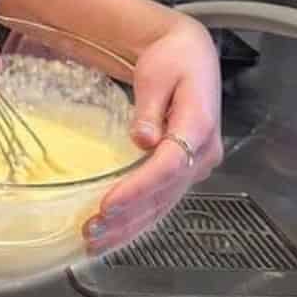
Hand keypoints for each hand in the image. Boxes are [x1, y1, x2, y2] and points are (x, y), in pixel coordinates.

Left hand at [84, 16, 222, 254]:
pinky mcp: (185, 171)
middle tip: (92, 231)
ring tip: (96, 241)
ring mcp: (197, 165)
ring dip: (130, 227)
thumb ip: (150, 108)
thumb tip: (143, 139)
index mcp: (200, 125)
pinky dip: (138, 220)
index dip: (138, 188)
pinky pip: (162, 200)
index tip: (108, 202)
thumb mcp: (157, 74)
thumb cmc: (173, 59)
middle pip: (165, 193)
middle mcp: (204, 152)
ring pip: (164, 204)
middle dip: (128, 217)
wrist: (192, 56)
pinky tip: (116, 234)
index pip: (168, 165)